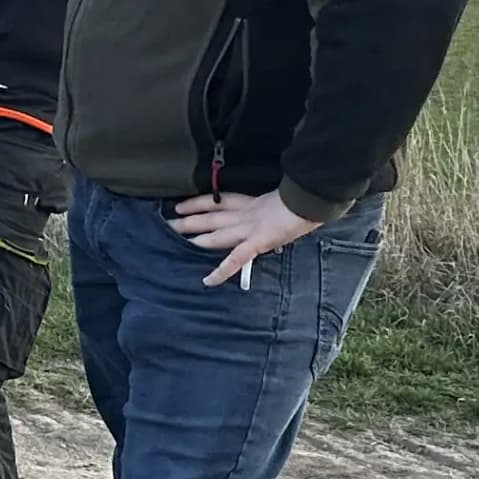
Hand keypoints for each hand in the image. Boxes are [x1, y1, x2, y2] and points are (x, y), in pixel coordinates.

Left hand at [170, 190, 320, 287]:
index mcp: (253, 204)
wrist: (312, 199)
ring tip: (174, 238)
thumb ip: (273, 205)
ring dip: (196, 237)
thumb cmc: (305, 198)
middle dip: (189, 220)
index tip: (183, 205)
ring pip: (216, 233)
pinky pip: (236, 259)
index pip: (220, 202)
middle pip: (211, 216)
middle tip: (167, 221)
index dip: (201, 203)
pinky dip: (222, 271)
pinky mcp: (257, 241)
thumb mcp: (284, 200)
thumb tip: (273, 210)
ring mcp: (250, 228)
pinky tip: (209, 280)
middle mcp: (246, 215)